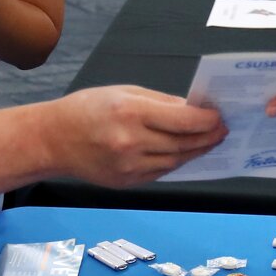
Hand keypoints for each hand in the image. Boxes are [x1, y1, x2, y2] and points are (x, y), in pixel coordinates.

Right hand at [47, 86, 226, 185]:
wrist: (53, 140)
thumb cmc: (86, 109)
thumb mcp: (123, 92)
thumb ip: (160, 102)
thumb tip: (192, 109)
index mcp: (130, 113)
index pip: (182, 120)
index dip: (206, 120)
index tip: (219, 117)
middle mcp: (130, 142)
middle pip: (182, 143)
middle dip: (207, 137)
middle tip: (222, 131)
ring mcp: (128, 166)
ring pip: (175, 162)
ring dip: (196, 152)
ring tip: (209, 142)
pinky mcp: (126, 182)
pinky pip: (160, 172)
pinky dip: (176, 162)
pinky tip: (185, 153)